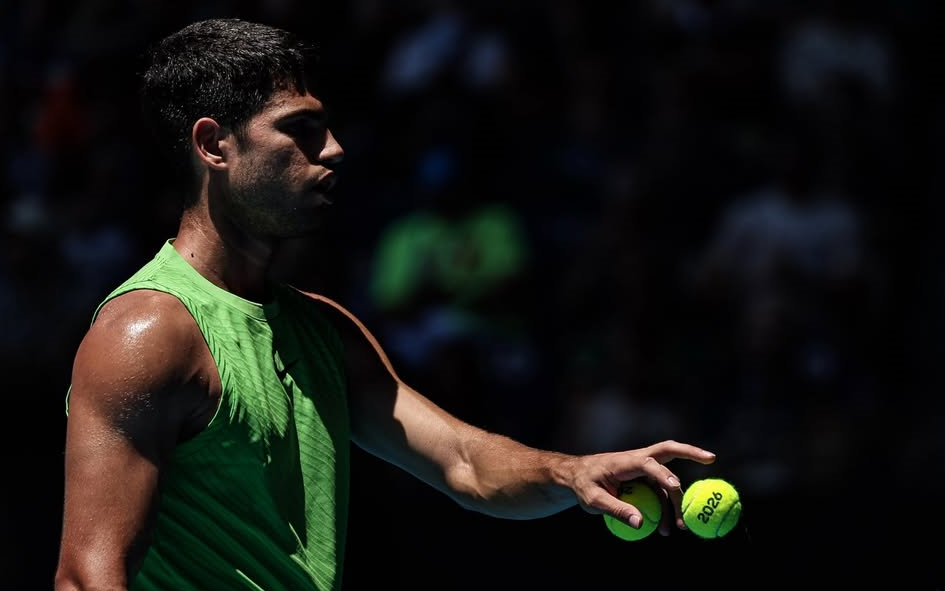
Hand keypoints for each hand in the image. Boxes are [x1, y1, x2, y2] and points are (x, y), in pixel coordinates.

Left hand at [566, 440, 715, 535]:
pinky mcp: (644, 477)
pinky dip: (667, 507)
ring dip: (676, 501)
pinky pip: (661, 491)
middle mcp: (638, 459)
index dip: (663, 474)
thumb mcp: (593, 500)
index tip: (675, 487)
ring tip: (678, 528)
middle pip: (668, 450)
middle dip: (691, 451)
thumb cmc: (583, 485)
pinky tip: (668, 526)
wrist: (576, 476)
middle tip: (712, 458)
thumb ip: (616, 510)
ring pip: (667, 480)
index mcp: (625, 461)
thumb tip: (641, 524)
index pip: (648, 464)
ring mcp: (643, 467)